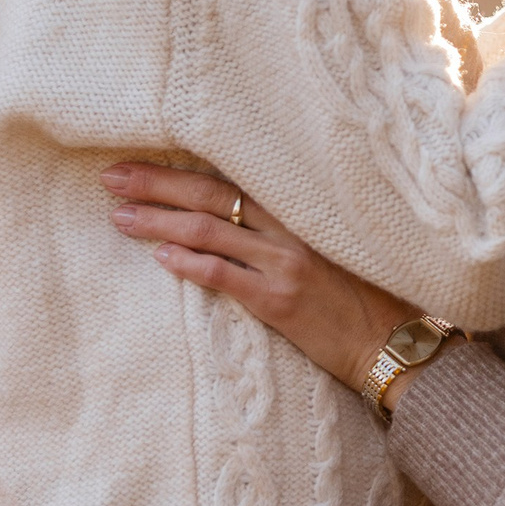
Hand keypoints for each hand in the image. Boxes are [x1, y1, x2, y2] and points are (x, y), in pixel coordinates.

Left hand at [101, 163, 417, 396]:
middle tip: (111, 178)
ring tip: (119, 217)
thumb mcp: (325, 247)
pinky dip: (189, 264)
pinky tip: (160, 257)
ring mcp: (284, 262)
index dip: (179, 169)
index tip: (138, 162)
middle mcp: (289, 228)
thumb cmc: (361, 296)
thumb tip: (227, 216)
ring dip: (158, 222)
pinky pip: (225, 275)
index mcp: (297, 210)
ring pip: (208, 230)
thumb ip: (283, 228)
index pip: (229, 178)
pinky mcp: (280, 300)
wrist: (393, 343)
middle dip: (156, 185)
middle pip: (210, 195)